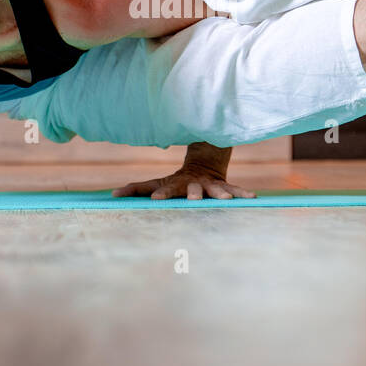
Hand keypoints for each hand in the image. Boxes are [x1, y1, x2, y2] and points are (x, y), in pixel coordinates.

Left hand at [112, 163, 256, 199]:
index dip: (162, 193)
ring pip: (216, 189)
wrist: (203, 165)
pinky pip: (236, 189)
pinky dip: (243, 193)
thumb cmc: (175, 182)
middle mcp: (194, 184)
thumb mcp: (156, 183)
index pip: (167, 189)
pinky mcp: (224, 186)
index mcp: (176, 184)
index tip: (155, 199)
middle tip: (194, 200)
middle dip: (194, 194)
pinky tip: (254, 197)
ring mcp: (210, 184)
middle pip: (194, 189)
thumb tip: (112, 194)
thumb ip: (135, 189)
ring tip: (227, 199)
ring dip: (221, 193)